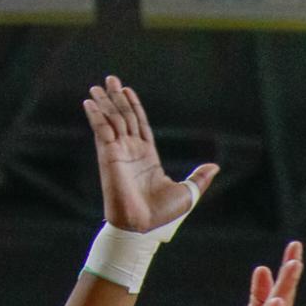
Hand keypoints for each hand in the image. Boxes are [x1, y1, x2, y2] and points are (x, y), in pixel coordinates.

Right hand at [83, 76, 217, 232]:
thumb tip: (215, 166)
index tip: (128, 90)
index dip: (134, 107)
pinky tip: (90, 102)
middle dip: (117, 98)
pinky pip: (101, 131)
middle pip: (124, 117)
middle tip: (110, 78)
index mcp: (147, 156)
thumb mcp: (188, 193)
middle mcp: (131, 151)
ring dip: (105, 102)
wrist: (142, 226)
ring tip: (98, 85)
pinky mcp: (108, 155)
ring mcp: (118, 152)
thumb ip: (199, 178)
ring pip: (112, 120)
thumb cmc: (162, 214)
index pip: (140, 124)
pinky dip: (96, 116)